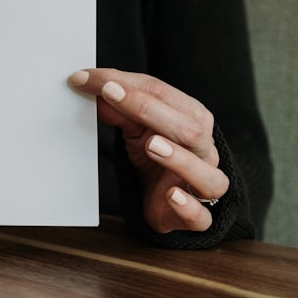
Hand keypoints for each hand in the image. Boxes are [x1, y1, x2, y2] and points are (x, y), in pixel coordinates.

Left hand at [69, 68, 228, 233]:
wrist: (164, 199)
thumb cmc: (156, 157)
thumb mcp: (135, 130)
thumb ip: (119, 111)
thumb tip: (93, 86)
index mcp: (193, 119)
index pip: (164, 95)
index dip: (128, 86)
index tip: (90, 79)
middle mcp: (205, 151)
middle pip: (190, 129)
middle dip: (149, 110)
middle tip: (111, 96)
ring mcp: (204, 185)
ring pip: (208, 175)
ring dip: (180, 159)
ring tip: (152, 145)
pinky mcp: (196, 217)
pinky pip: (200, 216)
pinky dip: (188, 206)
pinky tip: (172, 195)